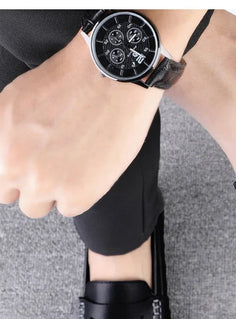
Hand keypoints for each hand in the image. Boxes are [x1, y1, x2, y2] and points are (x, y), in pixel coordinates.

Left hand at [0, 31, 162, 217]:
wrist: (110, 78)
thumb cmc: (73, 81)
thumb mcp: (16, 101)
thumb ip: (6, 133)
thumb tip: (11, 153)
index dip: (11, 171)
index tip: (26, 167)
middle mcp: (12, 163)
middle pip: (9, 194)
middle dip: (27, 184)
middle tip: (51, 167)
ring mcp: (43, 182)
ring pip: (37, 207)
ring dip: (52, 192)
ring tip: (74, 168)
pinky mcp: (75, 193)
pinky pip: (69, 209)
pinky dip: (81, 194)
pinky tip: (92, 169)